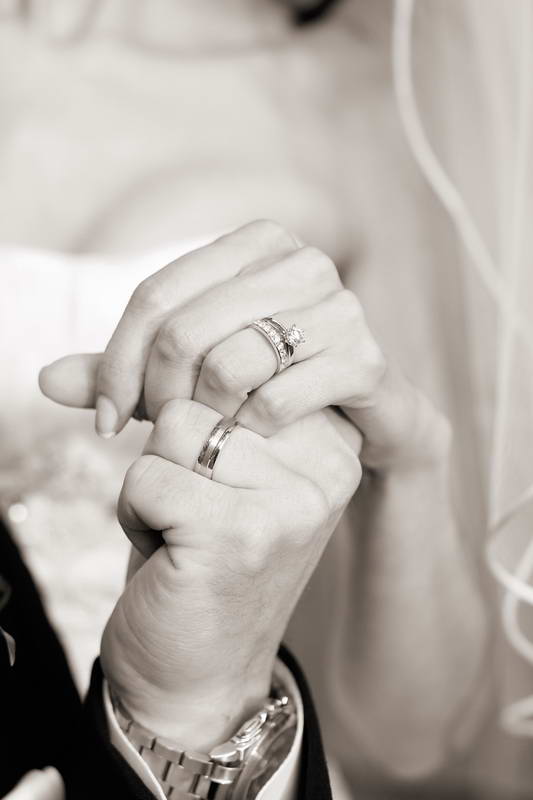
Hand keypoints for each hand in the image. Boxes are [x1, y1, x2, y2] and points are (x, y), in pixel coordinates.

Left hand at [40, 219, 448, 473]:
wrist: (358, 418)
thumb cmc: (266, 385)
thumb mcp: (190, 372)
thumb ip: (123, 371)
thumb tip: (43, 381)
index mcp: (255, 242)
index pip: (154, 297)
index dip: (116, 362)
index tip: (103, 419)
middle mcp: (302, 261)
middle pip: (184, 330)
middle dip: (154, 395)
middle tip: (149, 436)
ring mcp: (341, 307)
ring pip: (228, 364)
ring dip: (202, 417)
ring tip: (201, 438)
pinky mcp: (366, 359)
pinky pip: (278, 400)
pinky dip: (250, 431)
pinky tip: (246, 441)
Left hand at [100, 399, 361, 749]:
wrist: (200, 676)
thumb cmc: (202, 561)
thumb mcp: (224, 470)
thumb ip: (204, 404)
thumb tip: (91, 352)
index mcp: (331, 440)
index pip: (235, 368)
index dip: (195, 423)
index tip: (214, 479)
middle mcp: (327, 464)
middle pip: (201, 394)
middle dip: (171, 454)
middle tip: (198, 515)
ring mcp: (291, 499)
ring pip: (172, 426)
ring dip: (153, 481)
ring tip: (186, 532)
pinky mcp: (241, 531)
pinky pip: (146, 476)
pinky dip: (134, 514)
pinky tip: (173, 556)